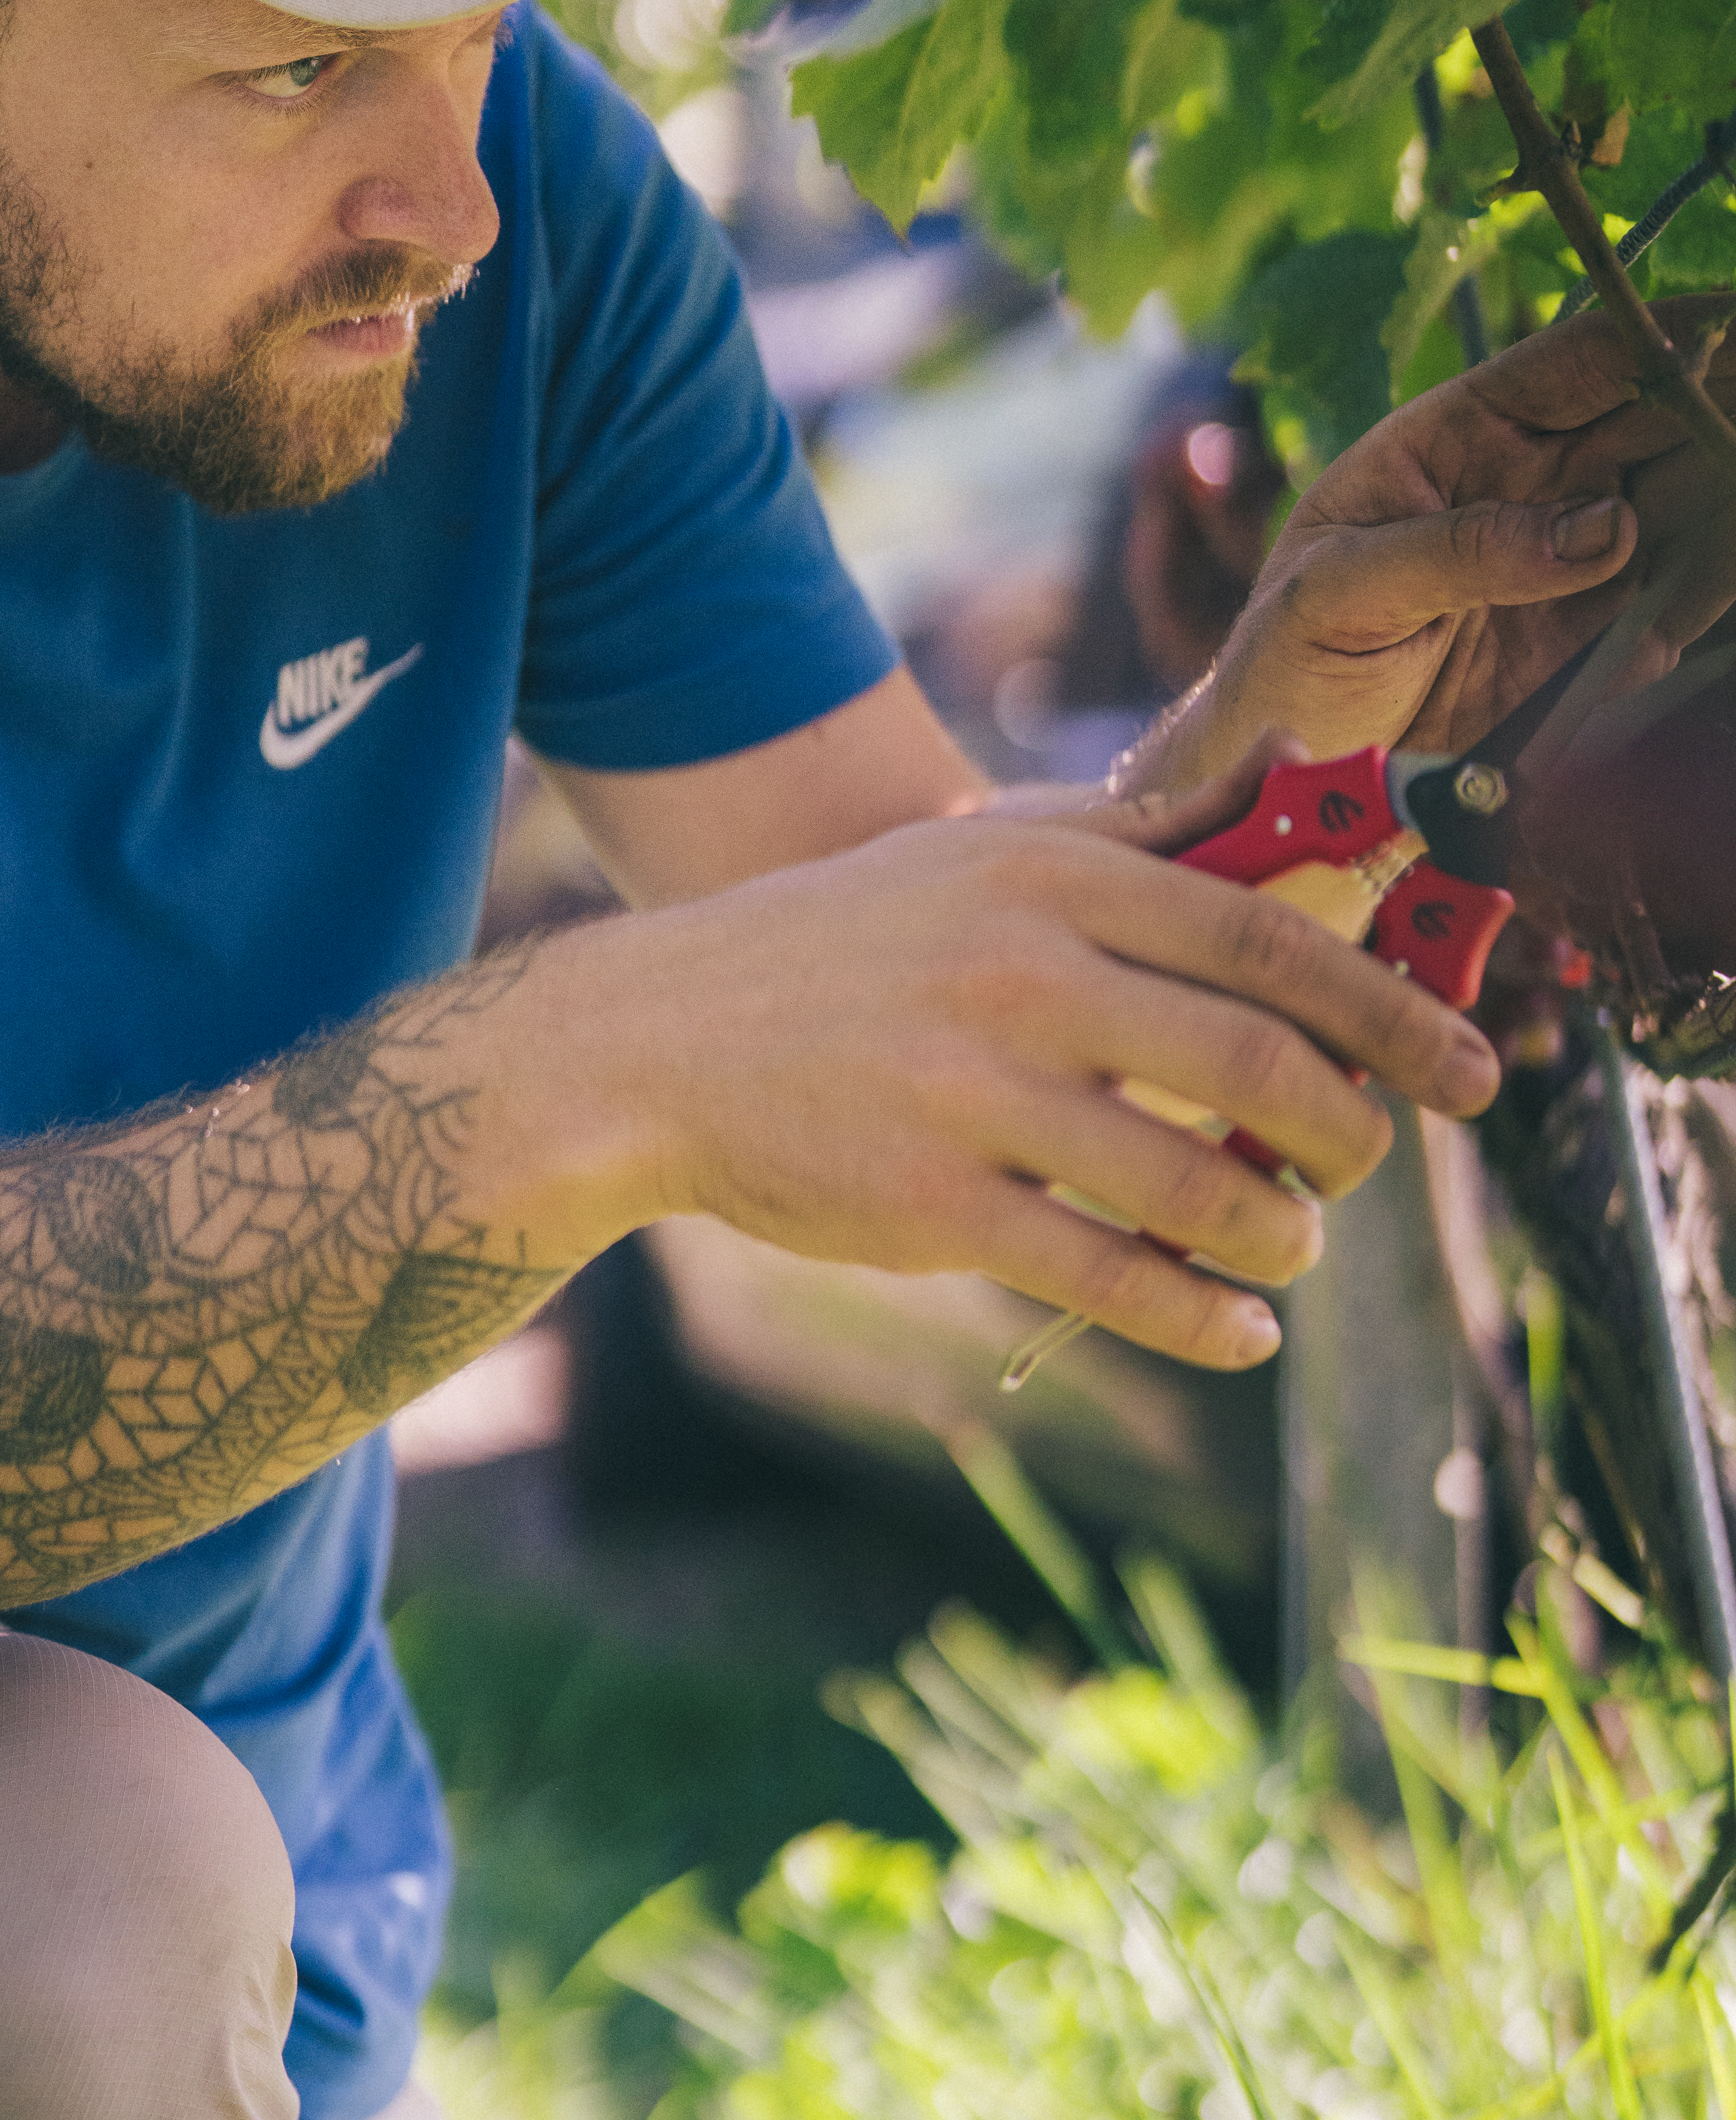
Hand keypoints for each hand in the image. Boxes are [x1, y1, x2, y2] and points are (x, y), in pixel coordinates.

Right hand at [602, 774, 1501, 1369]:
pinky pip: (1113, 1279)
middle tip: (1369, 1164)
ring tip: (1292, 1244)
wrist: (654, 1043)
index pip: (1270, 940)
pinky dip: (1205, 1318)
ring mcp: (975, 1095)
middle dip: (1355, 1133)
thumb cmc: (839, 946)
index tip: (1465, 1071)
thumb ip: (1133, 831)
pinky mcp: (933, 1207)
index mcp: (1047, 879)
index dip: (1391, 1012)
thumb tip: (1287, 789)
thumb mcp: (976, 852)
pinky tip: (1239, 1330)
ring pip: (1200, 1185)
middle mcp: (1020, 974)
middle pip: (1263, 1061)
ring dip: (1285, 1234)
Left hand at [1139, 301, 1729, 788]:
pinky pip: (1666, 606)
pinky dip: (1687, 611)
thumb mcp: (1337, 592)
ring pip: (1682, 508)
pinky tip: (1659, 639)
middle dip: (1719, 413)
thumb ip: (1459, 552)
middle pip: (1659, 423)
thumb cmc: (1284, 655)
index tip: (1735, 321)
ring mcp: (1565, 558)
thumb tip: (1601, 525)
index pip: (1581, 363)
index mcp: (1458, 434)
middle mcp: (1528, 481)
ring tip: (1724, 533)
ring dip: (1722, 513)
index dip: (1666, 335)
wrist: (1280, 766)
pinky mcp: (1586, 637)